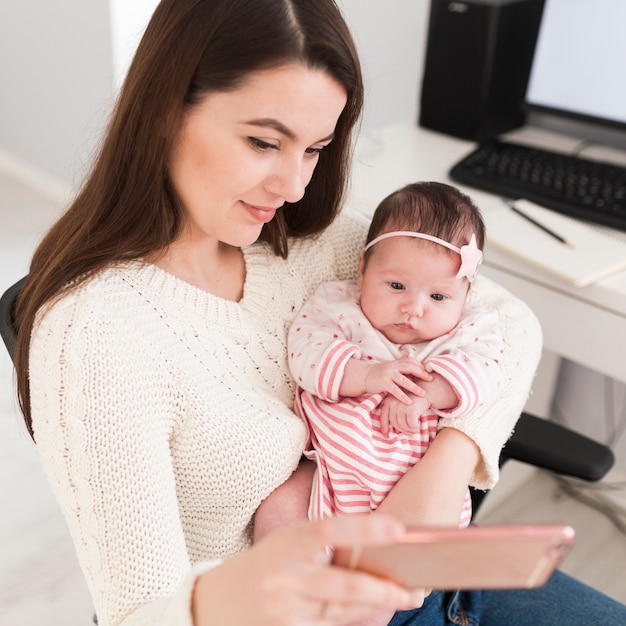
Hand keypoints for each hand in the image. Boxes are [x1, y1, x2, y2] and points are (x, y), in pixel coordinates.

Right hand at [192, 515, 417, 624]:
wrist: (208, 607)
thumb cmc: (257, 570)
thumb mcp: (282, 547)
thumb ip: (320, 548)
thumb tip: (371, 552)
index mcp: (283, 545)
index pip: (327, 530)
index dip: (364, 528)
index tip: (398, 528)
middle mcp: (283, 579)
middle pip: (345, 586)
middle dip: (385, 591)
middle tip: (414, 590)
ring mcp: (284, 613)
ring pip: (344, 616)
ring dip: (377, 611)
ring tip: (400, 600)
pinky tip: (375, 618)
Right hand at [364, 357, 431, 403]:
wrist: (364, 376)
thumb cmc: (379, 372)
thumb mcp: (390, 366)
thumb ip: (400, 362)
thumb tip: (409, 355)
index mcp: (396, 362)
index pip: (411, 361)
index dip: (420, 366)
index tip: (428, 372)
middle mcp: (393, 367)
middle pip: (410, 367)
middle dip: (421, 373)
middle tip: (431, 379)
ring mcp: (388, 374)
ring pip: (404, 380)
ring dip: (415, 387)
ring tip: (423, 394)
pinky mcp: (383, 383)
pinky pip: (395, 390)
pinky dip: (402, 396)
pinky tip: (409, 402)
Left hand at [379, 393, 430, 436]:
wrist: (425, 391)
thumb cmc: (413, 401)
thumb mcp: (401, 405)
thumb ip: (396, 415)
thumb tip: (396, 431)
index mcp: (389, 402)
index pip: (383, 417)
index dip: (384, 427)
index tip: (386, 435)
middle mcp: (393, 403)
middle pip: (395, 424)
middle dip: (403, 430)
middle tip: (410, 432)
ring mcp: (401, 406)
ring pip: (403, 426)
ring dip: (410, 430)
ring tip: (414, 428)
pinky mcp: (411, 410)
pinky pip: (411, 425)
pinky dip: (415, 427)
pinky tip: (418, 424)